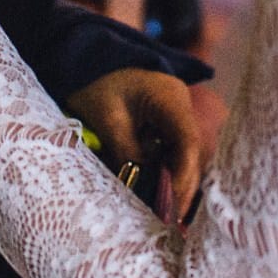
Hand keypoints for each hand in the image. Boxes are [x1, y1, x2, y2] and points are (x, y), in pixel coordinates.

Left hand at [65, 68, 207, 221]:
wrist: (87, 57)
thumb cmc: (96, 82)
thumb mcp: (107, 118)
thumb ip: (127, 152)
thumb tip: (143, 188)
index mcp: (170, 98)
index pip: (187, 142)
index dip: (183, 177)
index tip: (172, 206)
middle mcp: (181, 105)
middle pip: (190, 152)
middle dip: (181, 186)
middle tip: (171, 220)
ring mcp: (175, 113)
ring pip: (183, 154)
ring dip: (175, 181)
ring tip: (165, 213)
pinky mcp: (166, 122)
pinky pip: (172, 150)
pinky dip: (166, 172)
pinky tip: (158, 194)